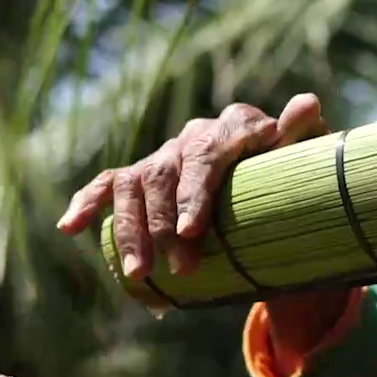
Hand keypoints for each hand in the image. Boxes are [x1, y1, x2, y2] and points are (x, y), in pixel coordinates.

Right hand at [58, 94, 350, 348]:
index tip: (189, 231)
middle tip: (180, 269)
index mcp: (233, 126)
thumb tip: (307, 103)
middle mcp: (194, 136)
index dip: (195, 193)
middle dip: (166, 226)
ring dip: (132, 230)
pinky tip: (69, 227)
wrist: (280, 173)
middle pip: (167, 177)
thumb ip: (301, 133)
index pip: (207, 156)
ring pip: (136, 186)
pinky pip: (109, 184)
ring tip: (137, 273)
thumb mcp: (306, 154)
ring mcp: (167, 155)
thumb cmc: (296, 168)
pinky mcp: (147, 174)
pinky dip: (88, 202)